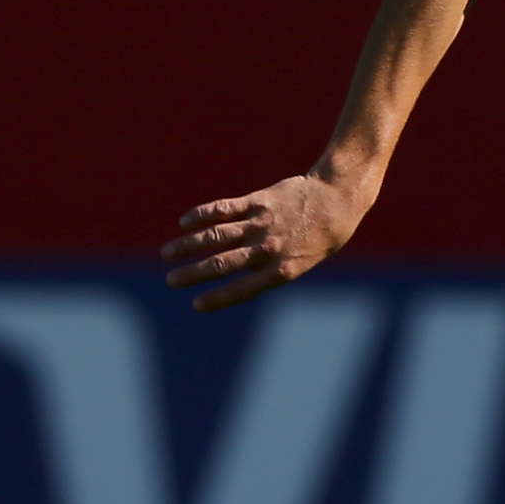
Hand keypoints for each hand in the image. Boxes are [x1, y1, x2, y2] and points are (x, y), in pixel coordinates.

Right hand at [161, 172, 364, 311]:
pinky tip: (184, 223)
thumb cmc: (320, 236)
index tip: (196, 305)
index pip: (242, 290)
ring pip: (216, 236)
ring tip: (168, 254)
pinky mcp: (258, 202)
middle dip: (193, 274)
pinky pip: (224, 209)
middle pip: (221, 264)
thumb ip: (269, 269)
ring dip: (188, 245)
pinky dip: (201, 215)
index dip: (218, 299)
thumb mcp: (301, 262)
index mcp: (282, 270)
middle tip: (172, 281)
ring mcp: (262, 224)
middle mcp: (269, 249)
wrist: (336, 199)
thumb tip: (233, 274)